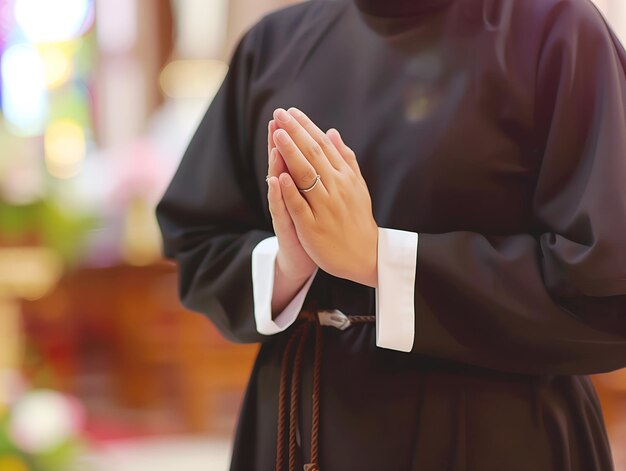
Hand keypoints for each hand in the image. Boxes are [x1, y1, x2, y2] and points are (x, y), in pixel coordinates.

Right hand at [266, 119, 316, 281]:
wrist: (303, 258)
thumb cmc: (311, 225)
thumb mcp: (314, 197)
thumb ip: (312, 172)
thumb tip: (317, 146)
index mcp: (297, 186)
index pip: (293, 156)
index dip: (291, 136)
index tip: (289, 113)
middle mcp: (286, 195)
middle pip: (281, 164)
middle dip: (279, 142)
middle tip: (276, 121)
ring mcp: (284, 211)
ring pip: (277, 184)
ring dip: (275, 163)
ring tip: (275, 144)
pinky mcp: (285, 228)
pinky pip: (280, 209)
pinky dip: (278, 194)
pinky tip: (275, 181)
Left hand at [271, 107, 377, 287]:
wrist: (366, 255)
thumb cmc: (357, 219)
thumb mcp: (356, 185)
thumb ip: (344, 158)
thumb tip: (332, 132)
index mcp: (344, 177)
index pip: (323, 146)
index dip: (306, 128)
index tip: (291, 112)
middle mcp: (336, 188)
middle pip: (313, 155)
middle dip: (296, 133)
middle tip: (280, 114)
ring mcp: (325, 208)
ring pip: (306, 177)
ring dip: (292, 154)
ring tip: (278, 135)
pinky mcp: (314, 228)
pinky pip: (301, 207)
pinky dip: (291, 191)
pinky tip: (280, 176)